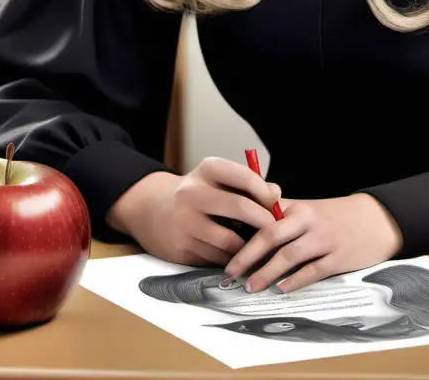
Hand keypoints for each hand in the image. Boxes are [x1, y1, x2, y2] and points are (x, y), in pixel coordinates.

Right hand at [104, 157, 281, 266]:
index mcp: (206, 170)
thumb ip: (247, 184)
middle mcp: (192, 193)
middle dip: (263, 221)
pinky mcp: (180, 248)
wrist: (152, 210)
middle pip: (239, 208)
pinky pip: (215, 258)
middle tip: (274, 229)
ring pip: (229, 240)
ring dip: (248, 247)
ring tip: (258, 246)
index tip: (275, 204)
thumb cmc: (197, 194)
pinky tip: (236, 256)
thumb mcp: (217, 179)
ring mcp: (184, 222)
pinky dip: (230, 259)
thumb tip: (276, 193)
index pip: (245, 177)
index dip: (265, 193)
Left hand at [224, 193, 402, 293]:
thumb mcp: (308, 209)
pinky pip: (313, 270)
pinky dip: (296, 280)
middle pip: (271, 235)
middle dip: (247, 254)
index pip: (263, 216)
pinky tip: (282, 288)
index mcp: (297, 207)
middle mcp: (308, 220)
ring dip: (267, 271)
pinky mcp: (339, 257)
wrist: (375, 219)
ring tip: (251, 286)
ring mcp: (324, 239)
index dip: (242, 232)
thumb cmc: (334, 216)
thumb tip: (244, 227)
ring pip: (290, 255)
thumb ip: (279, 215)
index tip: (222, 247)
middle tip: (230, 271)